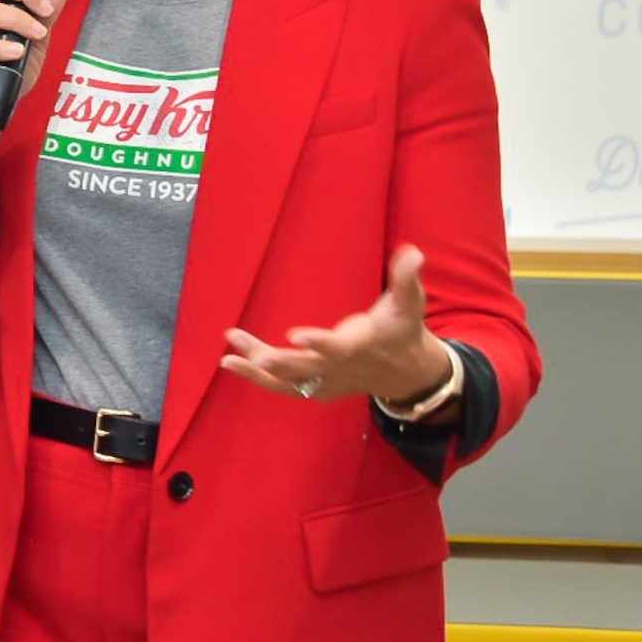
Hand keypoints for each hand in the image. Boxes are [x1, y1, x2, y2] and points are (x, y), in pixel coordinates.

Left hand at [219, 246, 453, 405]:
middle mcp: (339, 368)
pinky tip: (230, 363)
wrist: (407, 373)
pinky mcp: (316, 388)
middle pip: (305, 368)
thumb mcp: (409, 303)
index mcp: (360, 347)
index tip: (294, 336)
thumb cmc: (402, 330)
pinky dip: (258, 379)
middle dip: (279, 362)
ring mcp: (326, 381)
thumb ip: (405, 278)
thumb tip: (412, 252)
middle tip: (253, 354)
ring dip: (258, 368)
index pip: (337, 348)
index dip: (318, 343)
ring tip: (229, 353)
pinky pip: (283, 387)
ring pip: (289, 380)